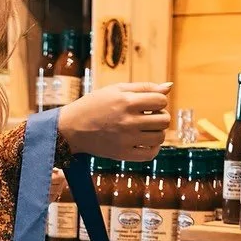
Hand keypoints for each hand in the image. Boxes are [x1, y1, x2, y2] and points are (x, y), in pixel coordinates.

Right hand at [57, 82, 172, 161]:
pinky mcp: (122, 154)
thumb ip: (143, 88)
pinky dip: (152, 149)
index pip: (161, 100)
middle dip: (160, 116)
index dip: (159, 101)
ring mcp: (126, 139)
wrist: (71, 128)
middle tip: (148, 117)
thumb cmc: (94, 105)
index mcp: (127, 101)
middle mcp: (128, 121)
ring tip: (146, 129)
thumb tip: (169, 87)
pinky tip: (145, 142)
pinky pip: (150, 154)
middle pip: (164, 120)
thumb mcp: (116, 90)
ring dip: (157, 132)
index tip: (149, 104)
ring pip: (159, 137)